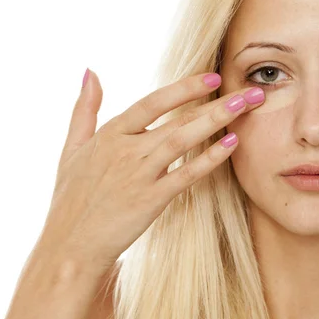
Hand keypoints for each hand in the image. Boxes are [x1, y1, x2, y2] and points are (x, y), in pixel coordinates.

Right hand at [37, 70, 264, 272]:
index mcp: (111, 134)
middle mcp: (127, 150)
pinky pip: (186, 175)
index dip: (185, 88)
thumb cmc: (71, 197)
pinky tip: (232, 144)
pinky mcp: (152, 200)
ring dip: (216, 121)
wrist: (70, 245)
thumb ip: (84, 109)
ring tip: (244, 107)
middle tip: (248, 91)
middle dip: (215, 102)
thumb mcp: (71, 148)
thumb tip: (91, 73)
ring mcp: (140, 175)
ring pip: (183, 140)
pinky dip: (209, 159)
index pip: (153, 102)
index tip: (213, 76)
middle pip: (177, 119)